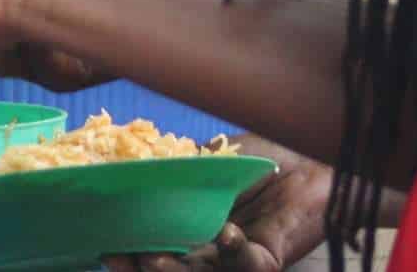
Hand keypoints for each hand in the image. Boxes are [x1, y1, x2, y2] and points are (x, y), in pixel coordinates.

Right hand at [106, 138, 335, 269]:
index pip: (158, 246)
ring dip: (177, 271)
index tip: (105, 246)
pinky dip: (233, 251)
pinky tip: (224, 231)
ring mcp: (240, 258)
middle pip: (175, 268)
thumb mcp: (208, 157)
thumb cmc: (263, 156)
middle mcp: (215, 249)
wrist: (311, 159)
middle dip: (143, 268)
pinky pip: (245, 265)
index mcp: (196, 227)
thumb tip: (130, 164)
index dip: (131, 250)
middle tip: (118, 259)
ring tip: (154, 258)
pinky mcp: (268, 260)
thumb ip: (177, 168)